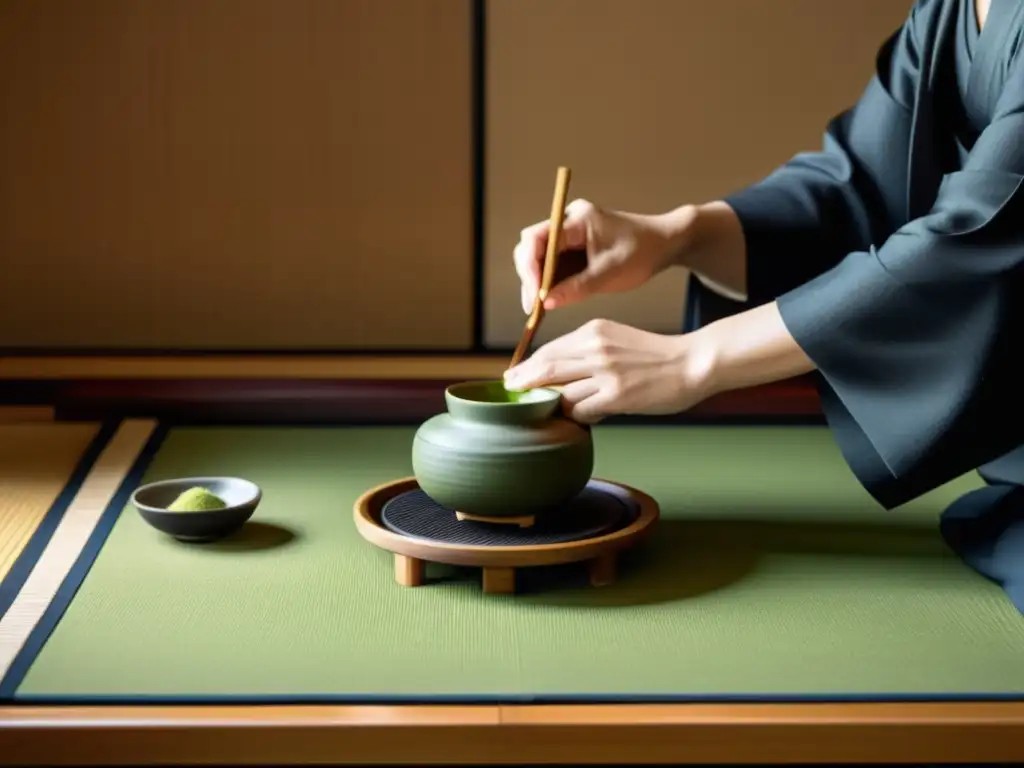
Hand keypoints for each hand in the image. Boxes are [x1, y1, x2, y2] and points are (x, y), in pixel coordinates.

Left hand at [502, 319, 712, 422]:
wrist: (693, 362)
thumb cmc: (655, 355)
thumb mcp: (616, 339)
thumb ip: (586, 352)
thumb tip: (556, 375)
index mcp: (594, 331)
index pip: (549, 350)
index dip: (527, 366)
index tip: (513, 377)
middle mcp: (596, 348)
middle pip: (546, 369)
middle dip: (523, 384)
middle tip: (510, 393)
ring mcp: (606, 373)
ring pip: (562, 393)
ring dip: (554, 405)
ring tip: (552, 412)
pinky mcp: (617, 396)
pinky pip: (581, 411)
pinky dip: (577, 416)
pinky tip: (585, 417)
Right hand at [513, 199, 695, 313]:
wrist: (663, 244)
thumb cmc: (642, 252)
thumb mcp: (611, 273)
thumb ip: (577, 287)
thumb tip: (546, 303)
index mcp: (578, 220)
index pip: (539, 238)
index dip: (530, 266)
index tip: (535, 293)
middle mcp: (567, 222)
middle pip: (531, 246)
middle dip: (529, 276)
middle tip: (532, 306)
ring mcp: (568, 235)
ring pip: (537, 257)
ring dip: (535, 282)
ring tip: (536, 309)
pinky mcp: (572, 248)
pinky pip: (551, 265)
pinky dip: (547, 283)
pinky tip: (546, 303)